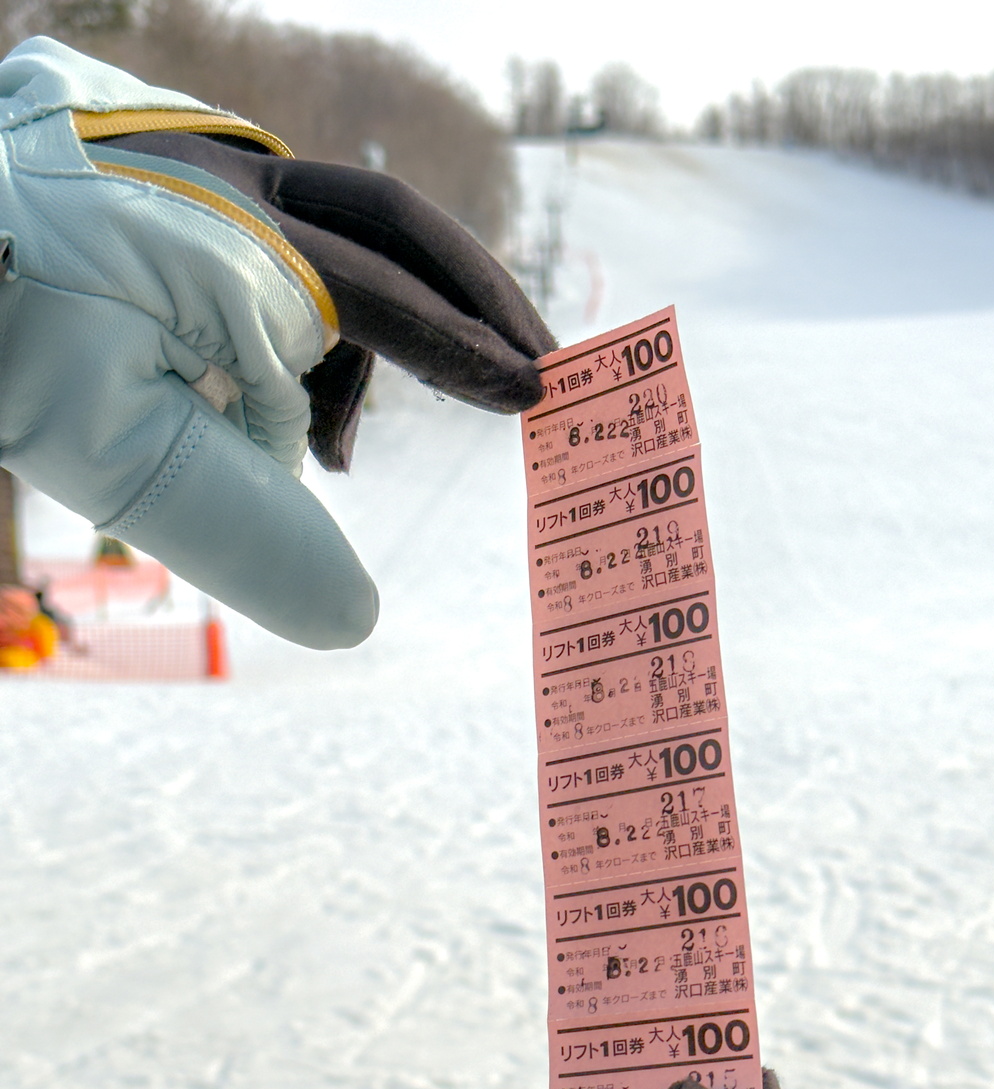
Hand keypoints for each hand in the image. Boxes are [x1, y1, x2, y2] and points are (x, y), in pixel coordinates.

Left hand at [0, 37, 552, 646]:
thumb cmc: (2, 337)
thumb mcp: (110, 452)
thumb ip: (242, 530)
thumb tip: (357, 620)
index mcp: (231, 244)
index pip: (388, 305)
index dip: (468, 356)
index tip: (538, 398)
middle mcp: (227, 180)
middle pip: (394, 225)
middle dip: (473, 296)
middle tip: (536, 358)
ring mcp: (194, 161)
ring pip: (335, 236)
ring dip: (364, 334)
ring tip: (335, 456)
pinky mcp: (165, 169)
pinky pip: (275, 234)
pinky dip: (298, 315)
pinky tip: (268, 403)